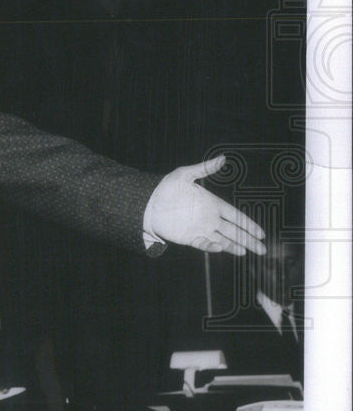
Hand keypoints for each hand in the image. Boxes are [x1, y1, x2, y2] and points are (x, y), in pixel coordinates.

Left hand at [147, 155, 265, 255]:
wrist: (148, 203)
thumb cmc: (166, 187)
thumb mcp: (184, 174)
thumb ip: (204, 168)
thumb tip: (223, 158)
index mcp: (212, 204)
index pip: (235, 216)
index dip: (249, 224)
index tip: (262, 233)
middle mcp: (209, 218)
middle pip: (233, 231)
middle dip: (248, 239)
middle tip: (262, 249)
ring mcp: (200, 229)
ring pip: (222, 240)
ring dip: (235, 246)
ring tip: (247, 252)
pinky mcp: (189, 237)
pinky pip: (203, 244)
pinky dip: (212, 247)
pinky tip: (221, 248)